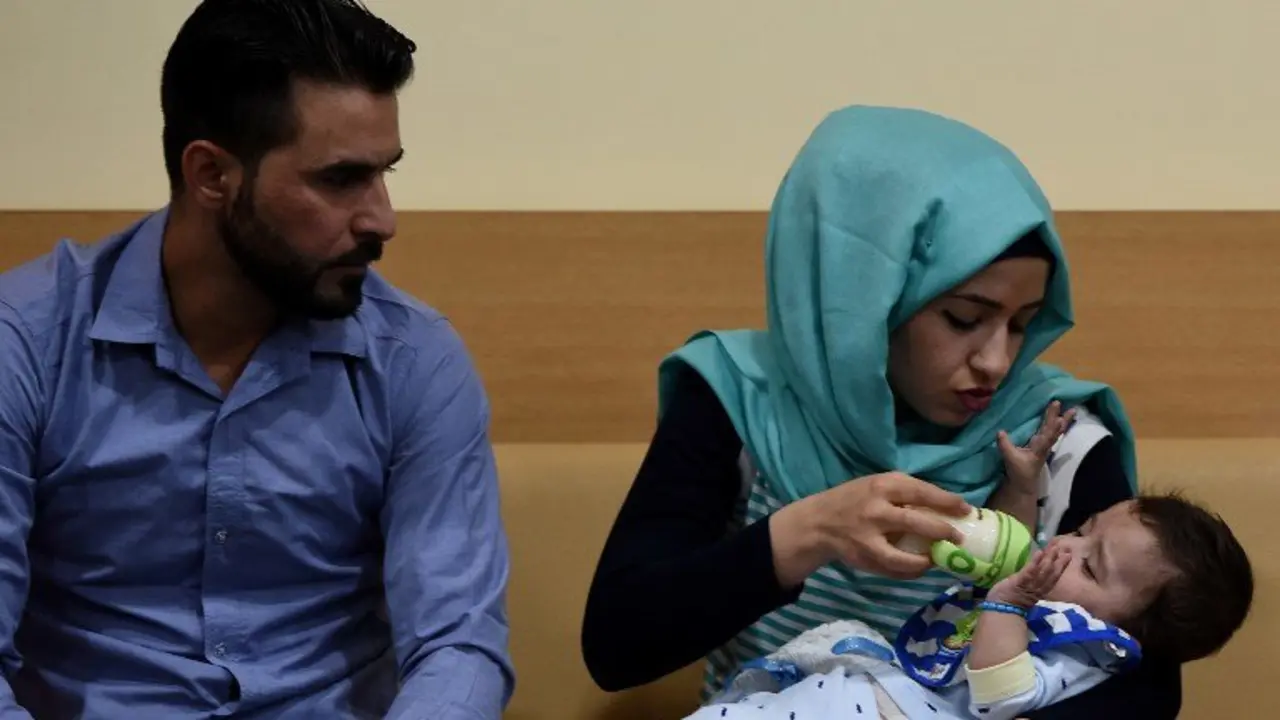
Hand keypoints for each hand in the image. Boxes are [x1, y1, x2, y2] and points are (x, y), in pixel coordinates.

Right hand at [769, 472, 970, 586]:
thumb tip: (945, 506)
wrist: (818, 522)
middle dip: (943, 531)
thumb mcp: (876, 485)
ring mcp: (868, 537)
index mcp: (881, 485)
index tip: (966, 509)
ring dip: (927, 559)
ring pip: (904, 555)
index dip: (947, 501)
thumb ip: (904, 491)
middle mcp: (875, 510)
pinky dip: (911, 571)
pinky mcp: (864, 557)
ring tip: (939, 558)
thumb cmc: (855, 499)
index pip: (921, 491)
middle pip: (917, 522)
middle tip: (959, 537)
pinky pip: (893, 568)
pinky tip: (921, 567)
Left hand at [988, 537, 1070, 607]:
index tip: (1067, 557)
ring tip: (1055, 549)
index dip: (1060, 568)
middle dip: (1060, 563)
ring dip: (1050, 559)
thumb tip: (1033, 571)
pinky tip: (1040, 552)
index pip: (1052, 578)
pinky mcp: (1019, 582)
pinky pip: (1030, 571)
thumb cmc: (1008, 601)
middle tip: (1067, 551)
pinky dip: (1035, 562)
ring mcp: (1029, 585)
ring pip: (1043, 572)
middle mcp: (1037, 589)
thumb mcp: (1023, 592)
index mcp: (1038, 591)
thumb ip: (1029, 583)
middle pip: (1051, 575)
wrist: (999, 611)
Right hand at [997, 401, 1076, 495]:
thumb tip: (1000, 431)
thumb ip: (1005, 445)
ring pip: (1056, 432)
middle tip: (1071, 408)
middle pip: (1055, 431)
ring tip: (1072, 411)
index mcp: (1038, 448)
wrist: (1023, 484)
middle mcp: (1044, 446)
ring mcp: (1044, 446)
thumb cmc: (1018, 472)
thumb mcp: (1010, 459)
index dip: (1052, 424)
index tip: (1057, 413)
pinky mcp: (1041, 446)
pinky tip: (1061, 420)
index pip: (1047, 435)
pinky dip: (1057, 427)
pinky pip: (1052, 434)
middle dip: (1061, 419)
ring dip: (1064, 421)